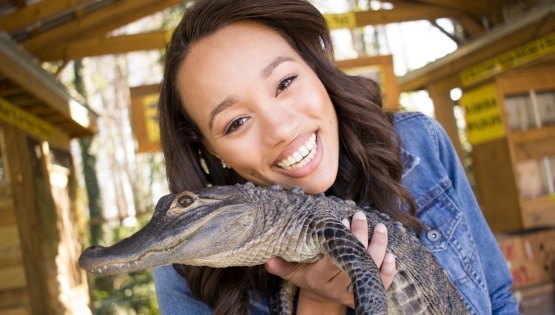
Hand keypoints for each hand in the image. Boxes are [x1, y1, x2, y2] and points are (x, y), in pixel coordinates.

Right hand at [265, 211, 395, 310]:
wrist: (321, 298)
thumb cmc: (306, 277)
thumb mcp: (292, 272)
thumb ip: (281, 266)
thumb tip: (268, 259)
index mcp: (318, 278)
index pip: (332, 260)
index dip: (340, 241)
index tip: (342, 221)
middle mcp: (337, 286)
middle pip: (354, 261)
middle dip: (360, 236)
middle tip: (360, 216)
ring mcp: (352, 290)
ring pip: (371, 268)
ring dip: (378, 247)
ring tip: (379, 228)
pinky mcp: (365, 293)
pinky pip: (381, 284)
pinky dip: (388, 272)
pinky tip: (391, 256)